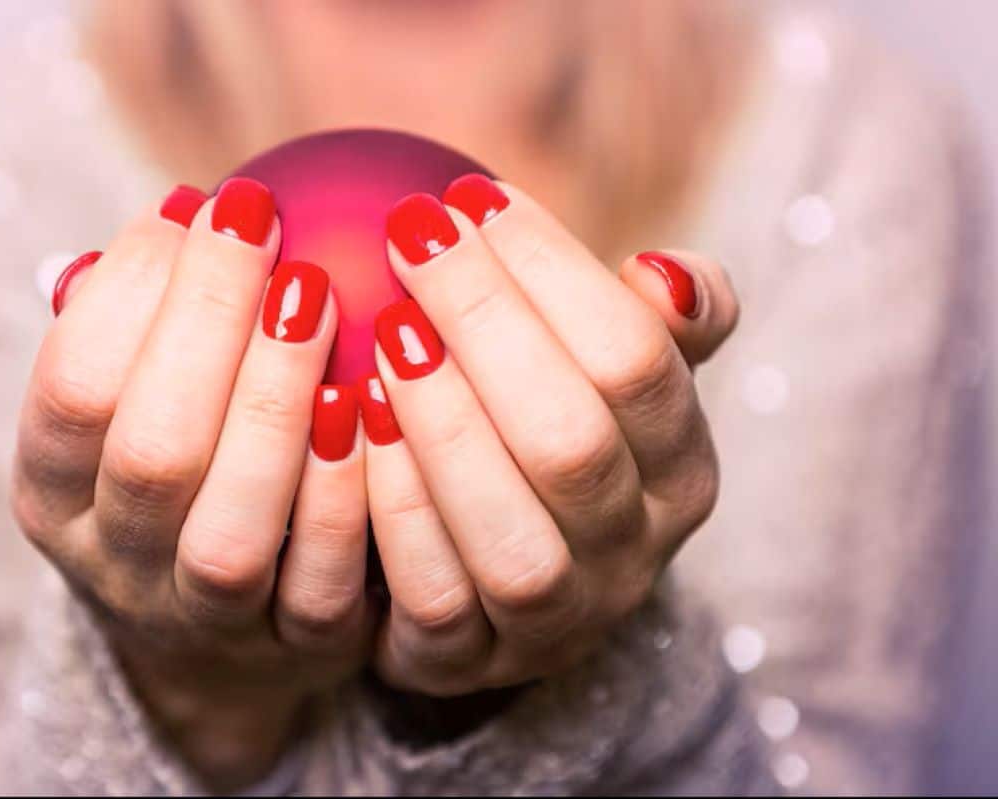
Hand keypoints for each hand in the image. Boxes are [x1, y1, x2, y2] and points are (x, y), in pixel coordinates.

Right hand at [10, 182, 371, 788]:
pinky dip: (348, 497)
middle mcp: (119, 565)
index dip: (129, 293)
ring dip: (275, 408)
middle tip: (264, 221)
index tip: (198, 203)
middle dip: (205, 324)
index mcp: (56, 494)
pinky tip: (374, 404)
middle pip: (152, 453)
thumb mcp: (133, 405)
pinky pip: (323, 586)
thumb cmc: (185, 466)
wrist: (218, 631)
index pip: (72, 391)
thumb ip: (142, 326)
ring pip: (232, 533)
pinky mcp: (297, 649)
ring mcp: (207, 619)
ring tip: (316, 298)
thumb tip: (184, 212)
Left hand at [363, 176, 738, 695]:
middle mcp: (633, 554)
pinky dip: (393, 513)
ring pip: (510, 540)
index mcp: (681, 467)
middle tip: (410, 234)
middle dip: (487, 326)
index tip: (466, 197)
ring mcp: (555, 622)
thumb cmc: (542, 421)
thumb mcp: (606, 368)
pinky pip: (432, 601)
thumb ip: (650, 321)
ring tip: (384, 331)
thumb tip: (664, 273)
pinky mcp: (470, 662)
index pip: (637, 362)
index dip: (553, 274)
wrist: (492, 561)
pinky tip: (346, 421)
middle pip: (571, 444)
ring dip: (443, 429)